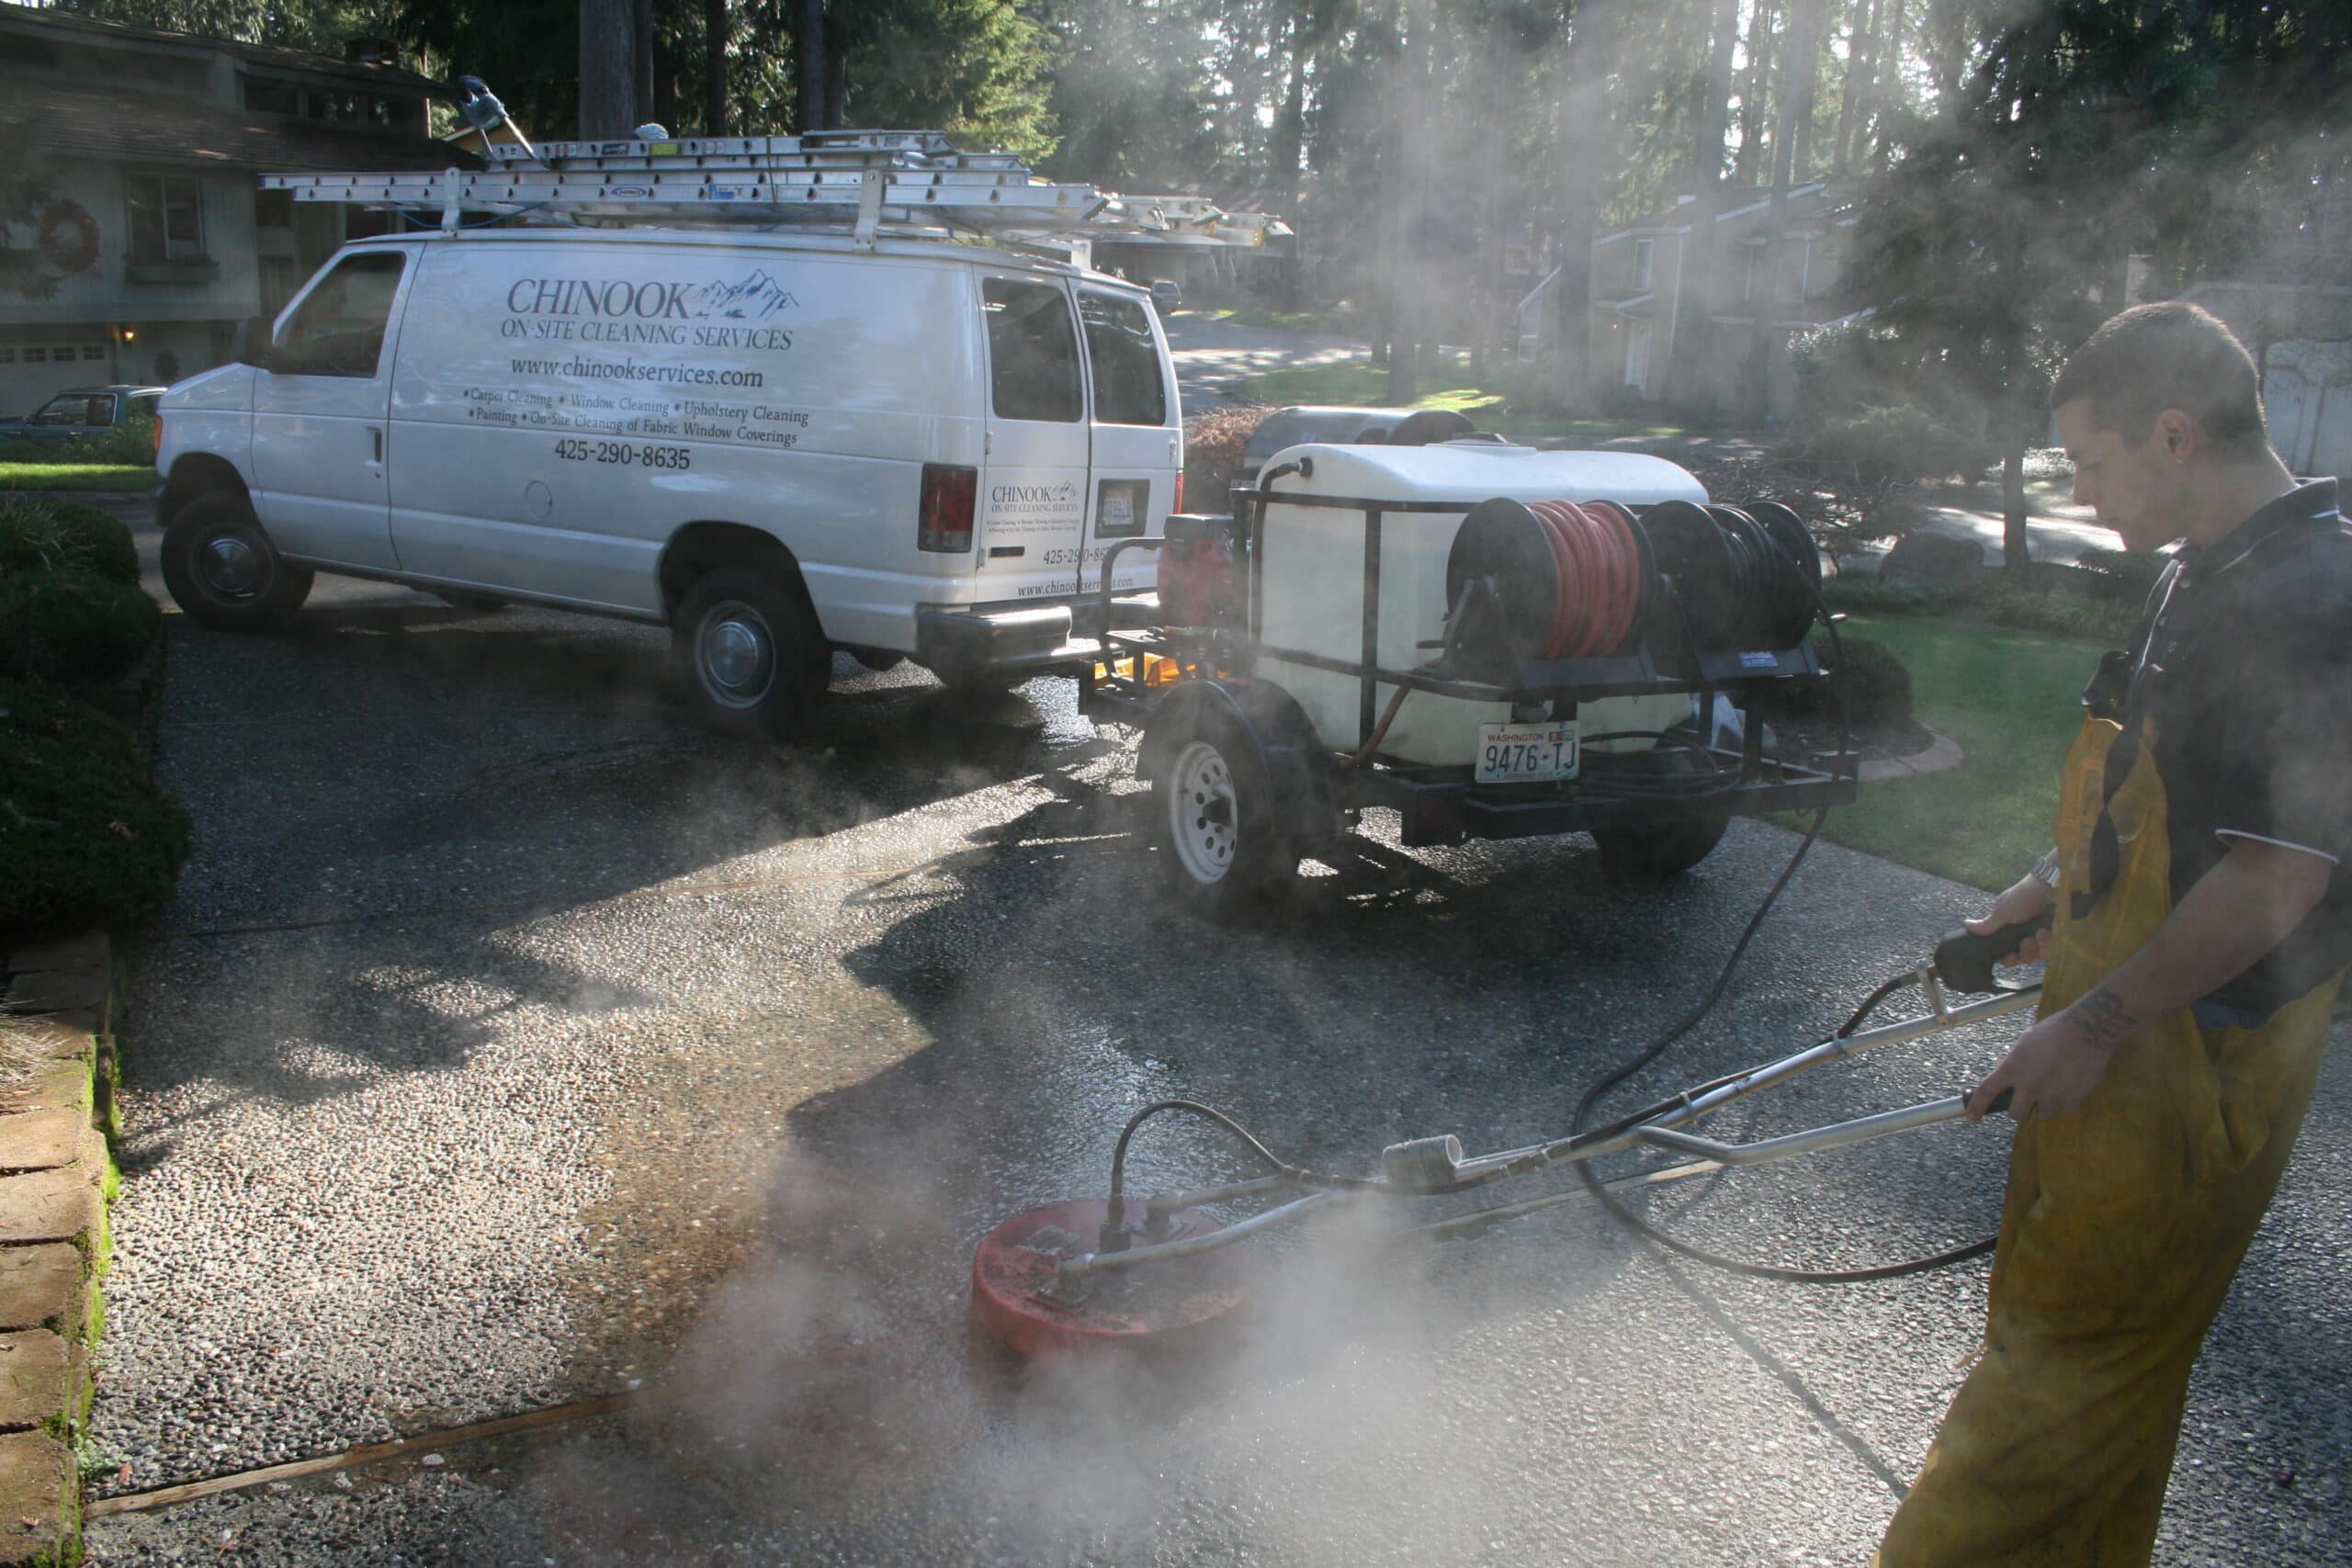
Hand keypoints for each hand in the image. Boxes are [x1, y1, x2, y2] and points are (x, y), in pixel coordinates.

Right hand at [1965, 872, 2056, 968]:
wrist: (2052, 887)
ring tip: (2040, 932)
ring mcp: (2043, 937)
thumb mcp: (2002, 911)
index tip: (2009, 957)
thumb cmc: (2024, 896)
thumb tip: (1965, 925)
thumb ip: (1986, 924)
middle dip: (2024, 952)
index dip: (2008, 959)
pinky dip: (2049, 943)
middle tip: (2026, 941)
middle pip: (2023, 958)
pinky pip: (2052, 951)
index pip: (2006, 954)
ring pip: (2038, 956)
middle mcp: (2026, 936)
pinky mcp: (2058, 937)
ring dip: (2038, 946)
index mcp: (2010, 931)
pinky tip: (2047, 931)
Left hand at [1968, 1010, 2114, 1122]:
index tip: (1971, 1118)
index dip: (1976, 1108)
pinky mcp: (2073, 1099)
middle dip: (2019, 1110)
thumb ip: (2014, 1066)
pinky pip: (2063, 1109)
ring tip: (2053, 1086)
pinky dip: (2063, 1101)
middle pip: (2015, 1115)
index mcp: (2013, 1067)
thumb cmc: (2054, 1032)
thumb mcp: (2024, 1044)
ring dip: (2044, 1105)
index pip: (1986, 1093)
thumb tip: (2010, 1083)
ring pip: (2042, 1115)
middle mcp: (2030, 1085)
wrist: (2089, 1029)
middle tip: (2026, 1101)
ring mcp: (2052, 1094)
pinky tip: (2068, 1082)